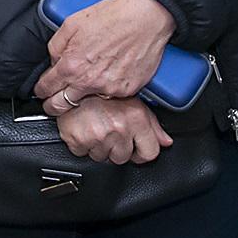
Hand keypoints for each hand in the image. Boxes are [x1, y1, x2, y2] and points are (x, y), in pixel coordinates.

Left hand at [34, 0, 173, 103]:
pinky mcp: (127, 90)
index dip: (40, 91)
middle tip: (53, 102)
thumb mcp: (71, 23)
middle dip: (54, 105)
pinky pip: (110, 95)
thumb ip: (56, 46)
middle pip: (62, 105)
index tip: (41, 92)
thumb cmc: (113, 16)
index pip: (46, 88)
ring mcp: (109, 88)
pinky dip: (106, 89)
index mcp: (71, 65)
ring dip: (84, 95)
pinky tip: (109, 73)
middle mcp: (89, 81)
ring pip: (88, 101)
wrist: (145, 18)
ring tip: (89, 79)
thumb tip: (53, 60)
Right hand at [54, 96, 172, 164]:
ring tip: (95, 126)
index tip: (134, 149)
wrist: (71, 80)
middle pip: (123, 157)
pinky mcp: (78, 139)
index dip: (141, 153)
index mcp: (136, 118)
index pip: (149, 152)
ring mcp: (98, 135)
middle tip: (108, 129)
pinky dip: (81, 144)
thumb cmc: (101, 87)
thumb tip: (165, 141)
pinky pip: (82, 153)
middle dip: (116, 147)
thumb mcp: (133, 100)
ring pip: (102, 157)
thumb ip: (153, 125)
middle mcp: (119, 128)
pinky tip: (83, 128)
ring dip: (98, 146)